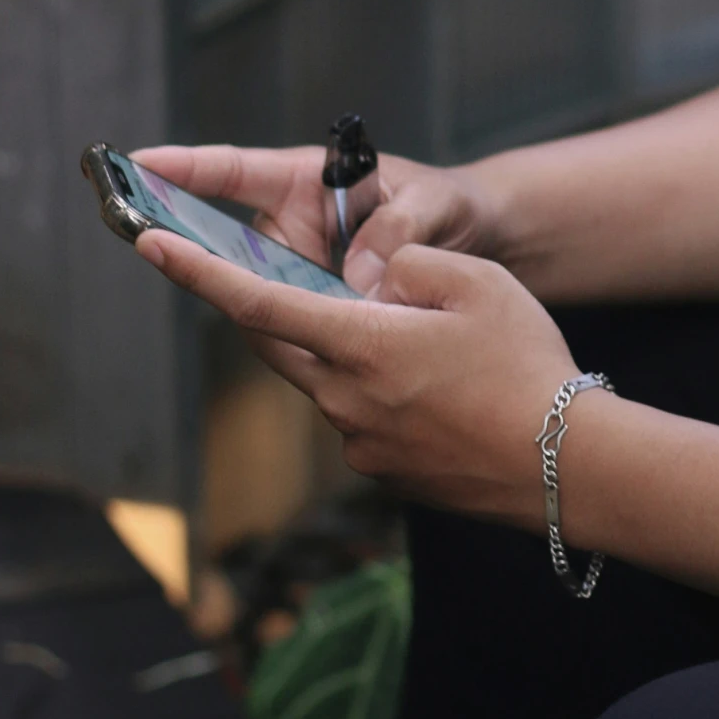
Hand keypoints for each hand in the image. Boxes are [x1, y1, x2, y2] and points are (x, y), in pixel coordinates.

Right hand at [131, 143, 496, 296]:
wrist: (478, 246)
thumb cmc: (452, 205)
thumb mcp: (433, 206)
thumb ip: (398, 231)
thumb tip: (358, 278)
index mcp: (309, 180)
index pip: (238, 171)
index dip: (188, 167)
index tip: (140, 163)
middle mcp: (293, 225)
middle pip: (238, 248)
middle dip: (232, 267)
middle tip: (240, 276)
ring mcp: (301, 269)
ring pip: (266, 295)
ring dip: (290, 309)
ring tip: (340, 309)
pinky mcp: (317, 308)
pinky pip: (296, 323)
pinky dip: (314, 332)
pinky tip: (351, 339)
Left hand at [135, 225, 579, 520]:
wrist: (568, 465)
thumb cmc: (526, 366)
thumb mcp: (476, 282)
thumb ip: (409, 263)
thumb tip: (376, 276)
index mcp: (359, 342)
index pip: (256, 301)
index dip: (197, 272)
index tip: (150, 246)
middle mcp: (343, 398)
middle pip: (280, 341)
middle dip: (272, 305)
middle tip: (290, 273)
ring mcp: (361, 443)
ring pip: (329, 378)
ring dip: (352, 348)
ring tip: (437, 343)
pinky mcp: (386, 471)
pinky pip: (363, 415)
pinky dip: (384, 389)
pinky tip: (447, 389)